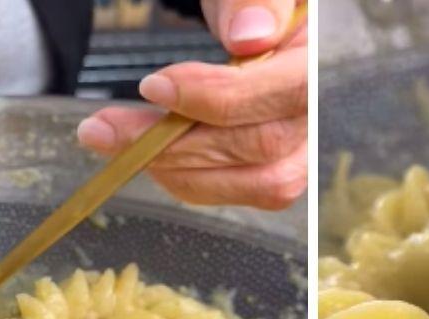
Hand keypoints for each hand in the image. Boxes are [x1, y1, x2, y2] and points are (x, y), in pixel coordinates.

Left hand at [76, 1, 307, 209]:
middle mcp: (324, 110)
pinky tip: (150, 156)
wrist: (255, 24)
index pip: (290, 90)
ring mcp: (306, 146)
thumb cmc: (250, 7)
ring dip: (178, 169)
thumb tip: (250, 36)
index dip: (220, 97)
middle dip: (175, 142)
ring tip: (117, 142)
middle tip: (104, 127)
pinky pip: (244, 190)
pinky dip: (190, 178)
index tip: (154, 87)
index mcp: (324, 55)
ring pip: (258, 183)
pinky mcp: (281, 168)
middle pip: (265, 147)